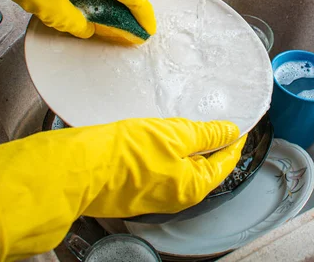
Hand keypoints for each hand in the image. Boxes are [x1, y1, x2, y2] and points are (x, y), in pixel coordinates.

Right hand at [0, 118, 245, 260]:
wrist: (77, 168)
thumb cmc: (123, 154)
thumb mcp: (174, 135)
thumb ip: (205, 134)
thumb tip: (229, 131)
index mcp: (192, 187)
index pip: (225, 162)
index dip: (233, 140)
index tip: (236, 124)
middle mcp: (175, 195)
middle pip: (202, 166)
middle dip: (208, 142)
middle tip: (211, 118)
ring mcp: (153, 192)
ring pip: (178, 165)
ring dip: (184, 144)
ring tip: (183, 121)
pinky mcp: (133, 185)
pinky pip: (156, 166)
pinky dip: (163, 149)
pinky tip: (156, 133)